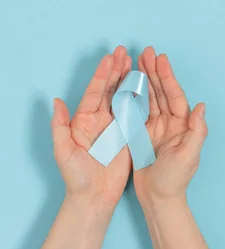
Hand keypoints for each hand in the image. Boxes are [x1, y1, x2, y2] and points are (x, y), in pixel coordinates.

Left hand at [51, 46, 132, 206]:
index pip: (95, 92)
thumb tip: (56, 101)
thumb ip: (60, 126)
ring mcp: (115, 125)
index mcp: (84, 120)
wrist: (94, 195)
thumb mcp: (63, 150)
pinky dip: (139, 97)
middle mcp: (100, 119)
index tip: (110, 58)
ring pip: (123, 97)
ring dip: (128, 79)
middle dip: (117, 70)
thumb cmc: (76, 175)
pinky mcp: (128, 134)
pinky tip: (144, 84)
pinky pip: (135, 112)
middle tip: (125, 52)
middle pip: (109, 89)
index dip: (102, 74)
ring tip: (134, 62)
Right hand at [133, 46, 207, 204]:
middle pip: (161, 92)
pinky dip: (132, 96)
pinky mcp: (142, 134)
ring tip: (136, 61)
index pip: (174, 96)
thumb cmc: (175, 179)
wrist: (158, 198)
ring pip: (149, 98)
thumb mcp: (189, 156)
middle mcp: (170, 123)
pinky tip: (127, 83)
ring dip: (144, 80)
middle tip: (146, 51)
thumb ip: (197, 131)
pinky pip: (137, 110)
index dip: (168, 77)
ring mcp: (156, 128)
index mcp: (182, 125)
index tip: (161, 58)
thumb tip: (201, 106)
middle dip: (154, 71)